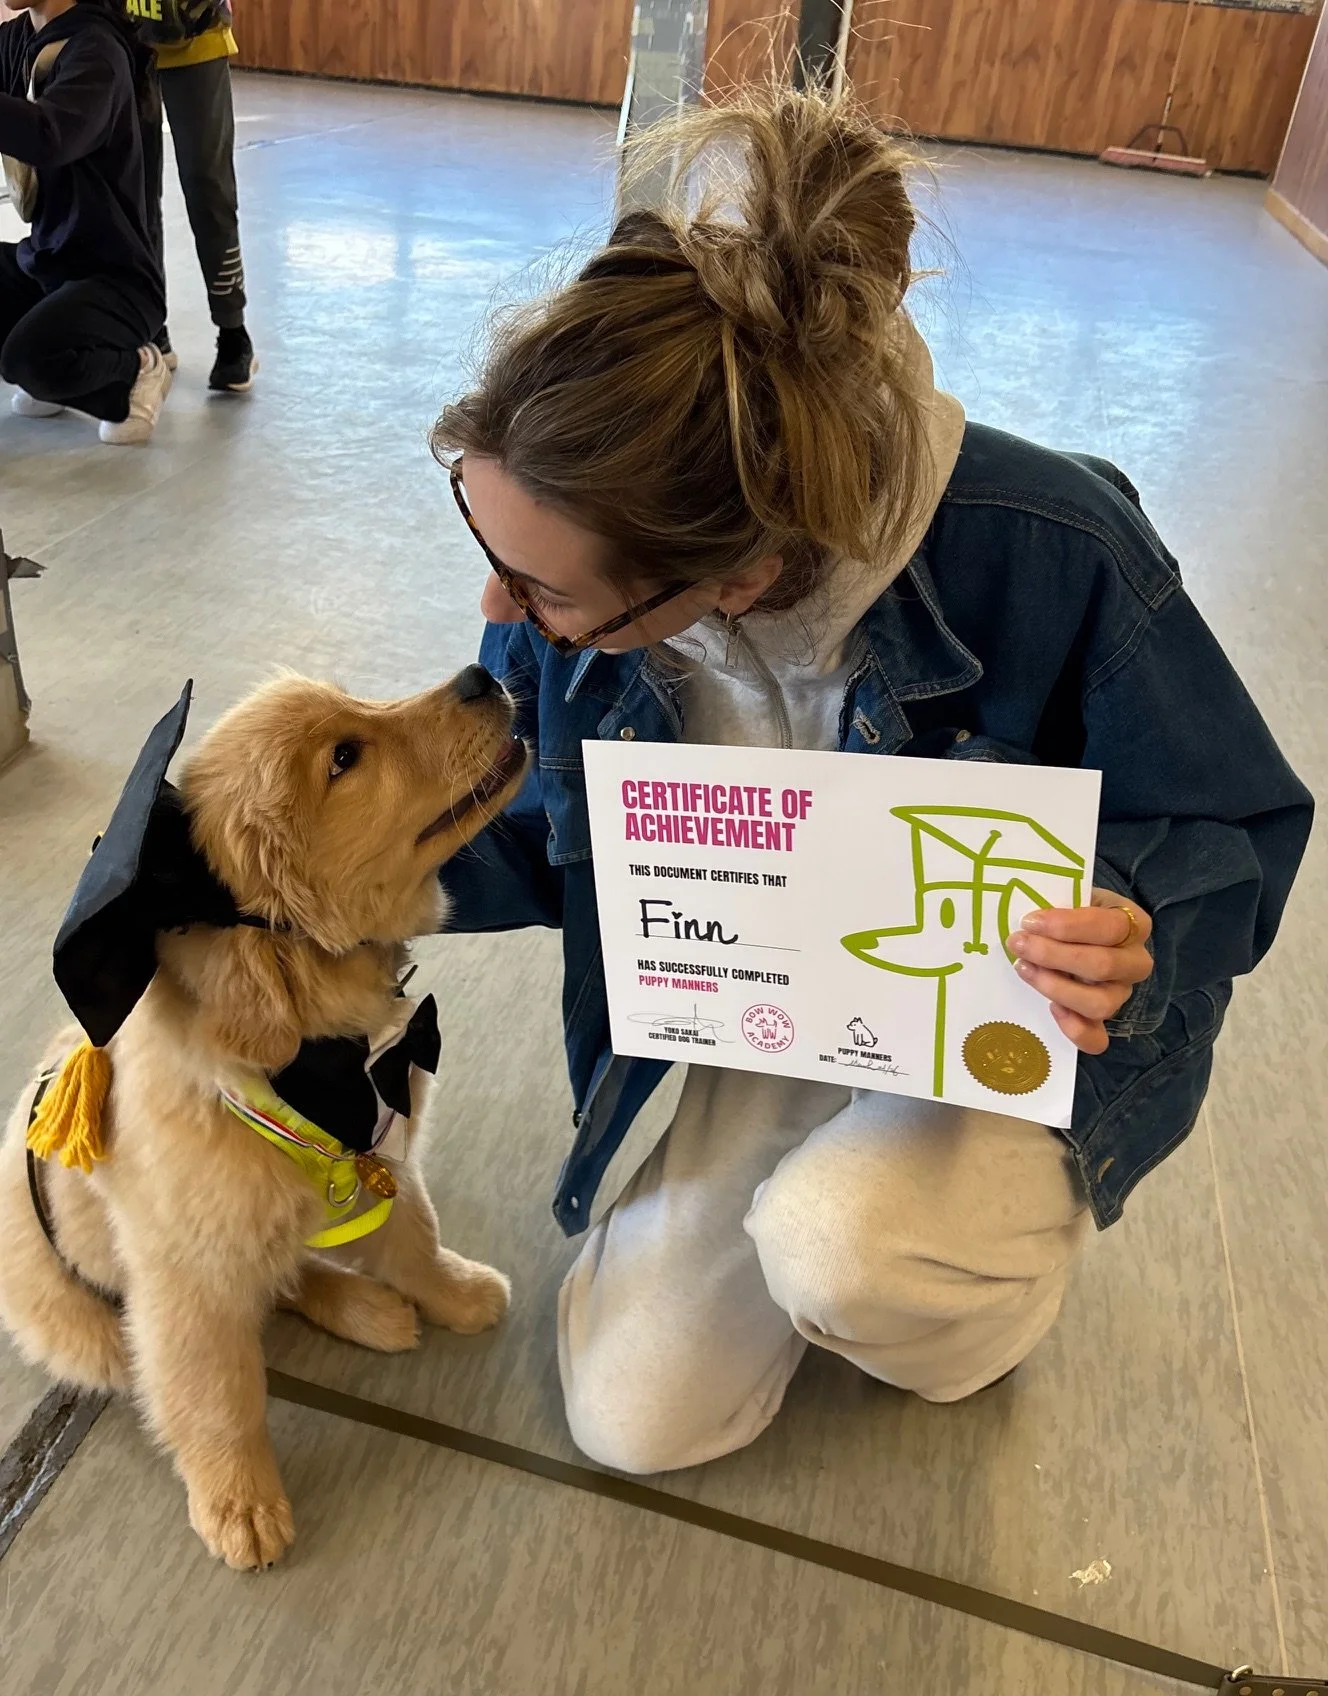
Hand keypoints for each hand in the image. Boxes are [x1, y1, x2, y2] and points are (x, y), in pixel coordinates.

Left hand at [1005, 888, 1153, 1054]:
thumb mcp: (1073, 896)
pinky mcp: (1105, 1021)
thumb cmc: (1074, 912)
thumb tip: (1029, 918)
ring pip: (1100, 1003)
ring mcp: (1122, 994)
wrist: (1079, 933)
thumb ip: (1059, 902)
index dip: (1067, 926)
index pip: (1109, 926)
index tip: (1030, 921)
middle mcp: (1135, 962)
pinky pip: (1097, 1039)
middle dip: (1053, 955)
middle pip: (1102, 965)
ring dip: (1056, 988)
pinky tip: (1050, 1009)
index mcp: (1133, 924)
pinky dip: (1074, 1029)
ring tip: (1024, 969)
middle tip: (1017, 943)